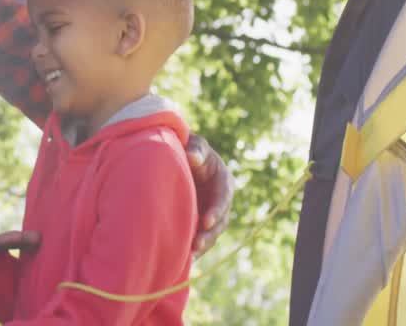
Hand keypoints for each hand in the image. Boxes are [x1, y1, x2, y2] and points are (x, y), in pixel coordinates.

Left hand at [186, 133, 234, 254]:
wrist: (183, 159)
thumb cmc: (191, 149)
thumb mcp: (196, 144)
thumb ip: (197, 149)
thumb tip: (193, 157)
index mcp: (223, 181)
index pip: (223, 198)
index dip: (216, 210)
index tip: (206, 220)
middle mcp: (221, 201)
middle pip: (220, 222)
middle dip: (209, 235)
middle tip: (196, 245)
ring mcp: (211, 213)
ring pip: (211, 234)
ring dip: (202, 246)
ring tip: (189, 257)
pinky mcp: (201, 222)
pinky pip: (200, 237)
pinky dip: (193, 249)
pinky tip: (182, 260)